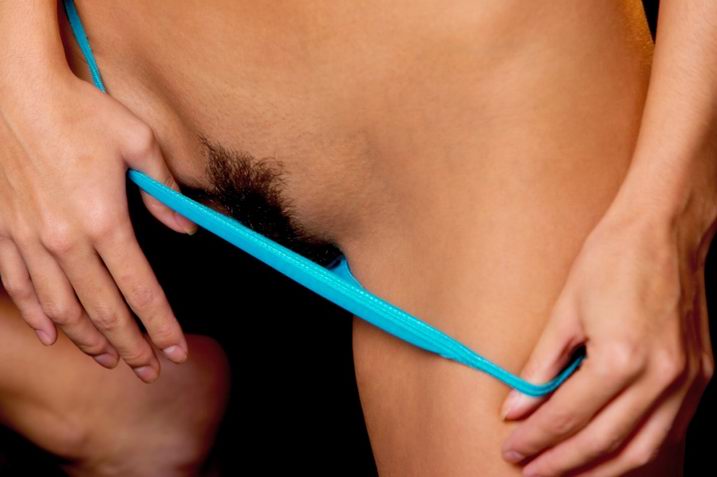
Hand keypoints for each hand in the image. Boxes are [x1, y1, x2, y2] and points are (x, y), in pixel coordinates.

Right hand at [0, 72, 195, 382]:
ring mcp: (29, 239)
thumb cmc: (81, 111)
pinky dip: (38, 314)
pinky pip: (19, 286)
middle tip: (147, 369)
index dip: (161, 325)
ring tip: (110, 358)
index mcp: (105, 221)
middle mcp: (65, 240)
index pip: (141, 290)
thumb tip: (187, 227)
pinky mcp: (3, 231)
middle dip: (131, 345)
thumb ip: (164, 191)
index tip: (175, 350)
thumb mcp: (139, 142)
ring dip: (88, 339)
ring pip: (62, 307)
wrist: (16, 90)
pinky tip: (53, 333)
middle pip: (104, 310)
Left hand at [498, 210, 713, 475]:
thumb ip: (541, 366)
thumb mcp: (565, 311)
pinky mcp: (699, 376)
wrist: (665, 229)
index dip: (537, 438)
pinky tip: (608, 450)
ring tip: (565, 472)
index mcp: (622, 358)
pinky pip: (667, 430)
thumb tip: (517, 407)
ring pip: (641, 449)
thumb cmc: (611, 259)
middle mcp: (660, 377)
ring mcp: (686, 380)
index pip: (568, 416)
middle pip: (604, 441)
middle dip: (562, 463)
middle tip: (530, 469)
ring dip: (600, 468)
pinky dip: (634, 448)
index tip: (513, 450)